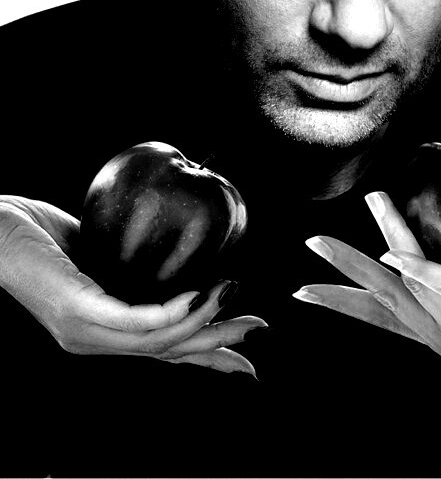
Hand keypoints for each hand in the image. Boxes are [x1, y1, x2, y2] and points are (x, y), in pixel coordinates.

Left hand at [0, 195, 266, 375]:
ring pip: (159, 342)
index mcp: (103, 328)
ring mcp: (85, 330)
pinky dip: (174, 313)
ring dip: (205, 321)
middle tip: (259, 329)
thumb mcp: (94, 248)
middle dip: (219, 344)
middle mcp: (96, 340)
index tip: (247, 355)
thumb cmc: (33, 233)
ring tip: (234, 293)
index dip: (208, 355)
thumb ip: (125, 259)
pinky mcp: (77, 310)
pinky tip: (200, 296)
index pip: (164, 350)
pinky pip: (135, 321)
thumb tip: (168, 242)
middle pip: (170, 353)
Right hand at [293, 191, 440, 361]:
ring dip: (382, 238)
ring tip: (371, 199)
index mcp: (434, 335)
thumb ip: (440, 281)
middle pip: (381, 300)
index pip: (379, 318)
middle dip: (342, 272)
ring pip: (408, 279)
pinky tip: (394, 254)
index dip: (341, 302)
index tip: (304, 291)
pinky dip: (416, 269)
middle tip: (312, 244)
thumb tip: (401, 252)